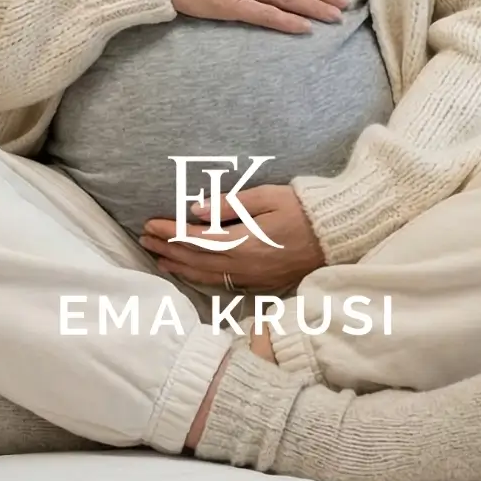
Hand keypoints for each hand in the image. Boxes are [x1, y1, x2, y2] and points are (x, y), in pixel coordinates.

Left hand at [140, 185, 324, 296]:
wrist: (336, 235)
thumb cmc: (304, 209)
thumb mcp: (268, 197)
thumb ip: (231, 204)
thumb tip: (196, 211)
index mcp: (245, 242)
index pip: (196, 239)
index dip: (170, 233)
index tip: (150, 224)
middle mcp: (245, 265)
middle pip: (196, 260)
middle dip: (167, 249)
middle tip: (144, 240)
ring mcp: (253, 277)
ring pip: (205, 275)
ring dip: (178, 266)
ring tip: (157, 258)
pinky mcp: (260, 283)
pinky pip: (222, 283)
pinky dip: (198, 277)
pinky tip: (187, 272)